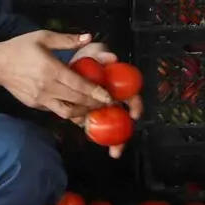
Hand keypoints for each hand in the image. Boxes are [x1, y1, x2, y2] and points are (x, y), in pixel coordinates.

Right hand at [0, 30, 113, 120]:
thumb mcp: (43, 37)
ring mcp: (41, 99)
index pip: (79, 85)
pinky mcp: (35, 105)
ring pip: (67, 112)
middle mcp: (47, 87)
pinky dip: (68, 111)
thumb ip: (67, 39)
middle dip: (94, 103)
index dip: (96, 92)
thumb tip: (88, 37)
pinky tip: (77, 108)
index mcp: (51, 69)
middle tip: (106, 103)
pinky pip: (56, 111)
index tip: (108, 96)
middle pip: (76, 100)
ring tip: (93, 109)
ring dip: (82, 112)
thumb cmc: (20, 48)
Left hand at [66, 39, 143, 159]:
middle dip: (124, 133)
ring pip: (110, 126)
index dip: (136, 105)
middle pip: (123, 117)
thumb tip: (112, 58)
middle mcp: (112, 98)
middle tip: (121, 145)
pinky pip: (94, 127)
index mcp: (118, 85)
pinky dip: (96, 136)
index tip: (134, 114)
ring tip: (114, 152)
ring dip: (113, 140)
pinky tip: (96, 143)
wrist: (68, 66)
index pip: (132, 95)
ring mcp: (101, 108)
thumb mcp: (93, 52)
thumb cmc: (86, 58)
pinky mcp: (88, 114)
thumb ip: (101, 54)